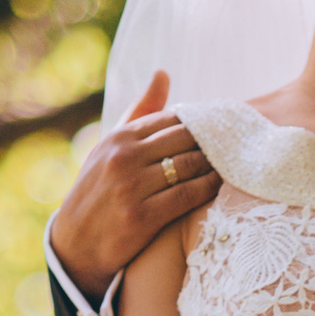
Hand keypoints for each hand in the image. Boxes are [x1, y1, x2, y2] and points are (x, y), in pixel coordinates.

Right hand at [47, 69, 220, 300]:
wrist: (77, 243)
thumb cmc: (100, 189)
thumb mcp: (112, 147)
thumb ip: (141, 111)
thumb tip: (164, 72)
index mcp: (119, 137)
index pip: (172, 119)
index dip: (201, 123)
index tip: (223, 127)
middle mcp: (124, 158)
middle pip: (185, 140)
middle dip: (213, 142)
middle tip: (237, 144)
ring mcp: (132, 187)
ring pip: (189, 166)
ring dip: (215, 164)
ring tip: (233, 163)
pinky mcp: (141, 217)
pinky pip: (187, 196)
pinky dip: (208, 189)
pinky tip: (220, 186)